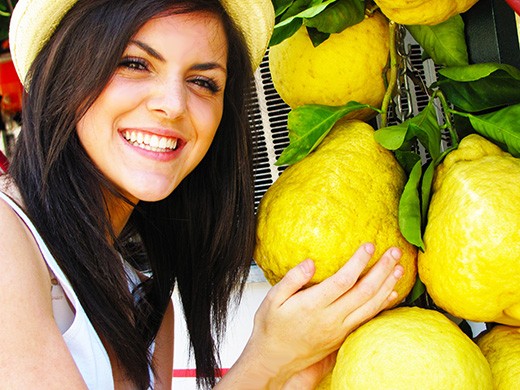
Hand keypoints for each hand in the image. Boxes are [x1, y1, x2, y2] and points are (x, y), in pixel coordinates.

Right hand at [246, 243, 403, 386]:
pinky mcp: (342, 336)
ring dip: (387, 286)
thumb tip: (310, 263)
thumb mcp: (272, 300)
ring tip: (399, 268)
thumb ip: (292, 279)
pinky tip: (391, 293)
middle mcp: (330, 318)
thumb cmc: (270, 329)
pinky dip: (383, 305)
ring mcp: (339, 329)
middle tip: (393, 252)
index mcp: (313, 305)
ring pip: (370, 306)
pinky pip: (368, 318)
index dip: (358, 262)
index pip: (343, 281)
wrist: (273, 360)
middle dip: (381, 269)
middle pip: (364, 291)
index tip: (368, 246)